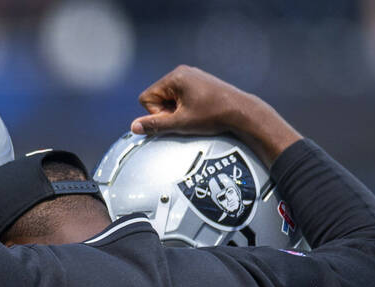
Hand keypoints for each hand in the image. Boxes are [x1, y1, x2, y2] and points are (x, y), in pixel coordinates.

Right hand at [130, 65, 300, 165]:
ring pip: (168, 97)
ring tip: (194, 115)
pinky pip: (180, 95)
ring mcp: (191, 75)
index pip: (147, 98)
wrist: (241, 112)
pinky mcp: (198, 81)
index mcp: (175, 77)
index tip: (174, 118)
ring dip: (176, 110)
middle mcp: (182, 72)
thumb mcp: (180, 123)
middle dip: (166, 111)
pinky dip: (184, 106)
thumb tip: (134, 127)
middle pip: (157, 97)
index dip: (157, 113)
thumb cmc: (212, 116)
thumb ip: (155, 125)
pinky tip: (198, 111)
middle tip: (185, 118)